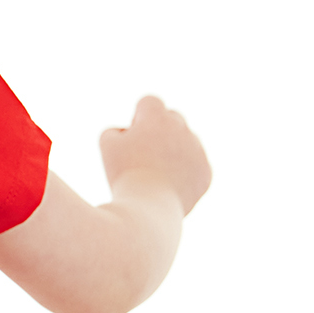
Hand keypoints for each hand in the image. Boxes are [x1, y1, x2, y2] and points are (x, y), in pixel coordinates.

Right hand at [100, 96, 211, 215]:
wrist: (148, 209)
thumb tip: (126, 132)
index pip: (149, 103)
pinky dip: (183, 174)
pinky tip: (167, 187)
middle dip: (159, 131)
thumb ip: (114, 131)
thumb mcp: (107, 147)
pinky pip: (195, 166)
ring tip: (155, 174)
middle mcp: (182, 128)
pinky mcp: (206, 172)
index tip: (133, 137)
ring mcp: (197, 150)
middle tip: (144, 154)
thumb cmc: (124, 175)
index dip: (138, 118)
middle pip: (171, 118)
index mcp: (157, 117)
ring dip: (172, 152)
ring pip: (185, 142)